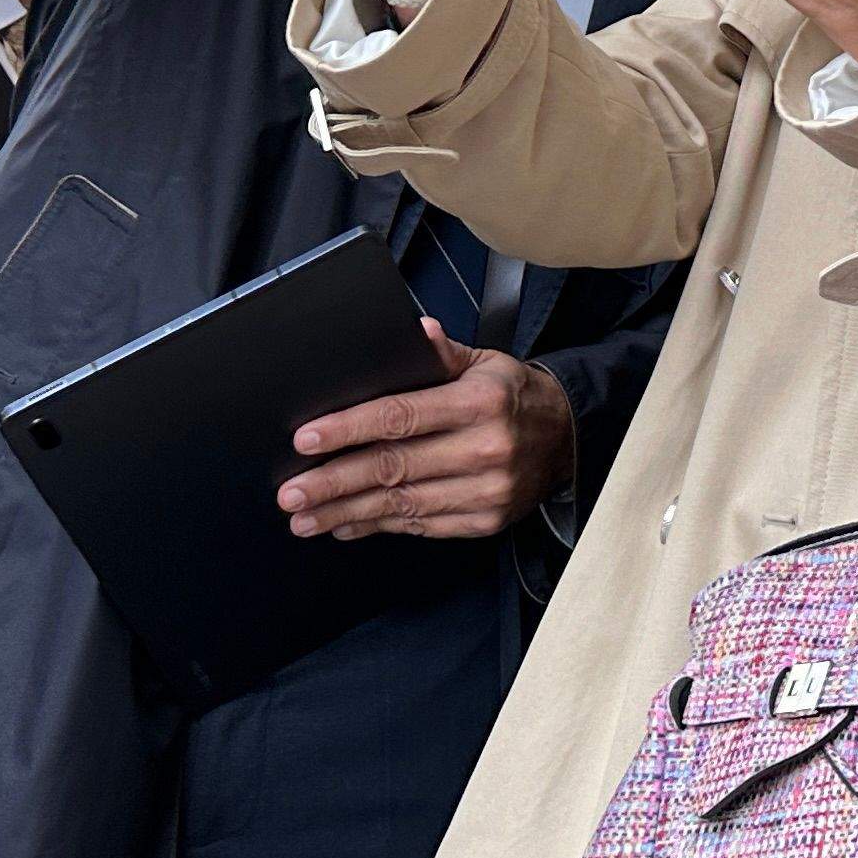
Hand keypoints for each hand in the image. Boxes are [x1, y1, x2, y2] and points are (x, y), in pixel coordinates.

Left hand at [279, 323, 572, 539]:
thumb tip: (414, 331)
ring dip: (346, 513)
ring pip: (402, 505)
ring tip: (304, 517)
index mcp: (479, 403)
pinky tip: (346, 525)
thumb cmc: (513, 397)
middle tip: (290, 492)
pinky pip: (420, 527)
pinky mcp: (484, 521)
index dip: (349, 429)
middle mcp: (484, 449)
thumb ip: (442, 352)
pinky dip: (378, 527)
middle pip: (394, 467)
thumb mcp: (485, 362)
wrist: (567, 438)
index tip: (307, 439)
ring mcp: (486, 491)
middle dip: (334, 482)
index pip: (401, 416)